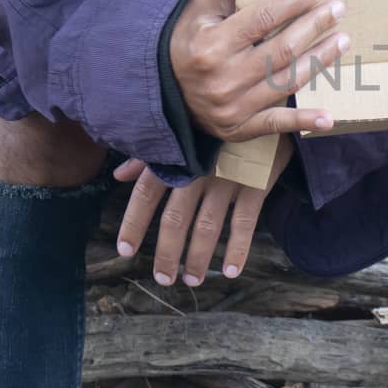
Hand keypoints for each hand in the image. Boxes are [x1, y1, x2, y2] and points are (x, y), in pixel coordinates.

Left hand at [114, 134, 295, 284]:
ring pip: (207, 227)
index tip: (125, 250)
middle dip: (167, 253)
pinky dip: (238, 249)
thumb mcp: (183, 133)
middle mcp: (197, 170)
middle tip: (163, 278)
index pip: (146, 194)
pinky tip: (231, 271)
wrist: (268, 107)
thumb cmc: (218, 123)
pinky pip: (244, 223)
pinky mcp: (255, 184)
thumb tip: (119, 176)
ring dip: (198, 258)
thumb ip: (150, 156)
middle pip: (175, 219)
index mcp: (177, 157)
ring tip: (192, 280)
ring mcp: (227, 178)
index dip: (133, 223)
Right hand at [170, 0, 348, 141]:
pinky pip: (276, 124)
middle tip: (338, 9)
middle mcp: (224, 77)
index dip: (294, 1)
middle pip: (282, 49)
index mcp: (212, 44)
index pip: (263, 18)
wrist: (159, 90)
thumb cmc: (186, 42)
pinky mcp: (239, 128)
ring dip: (320, 60)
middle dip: (314, 25)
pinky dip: (303, 122)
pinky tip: (329, 117)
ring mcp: (233, 106)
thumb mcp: (197, 8)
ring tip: (342, 40)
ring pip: (287, 81)